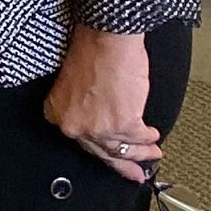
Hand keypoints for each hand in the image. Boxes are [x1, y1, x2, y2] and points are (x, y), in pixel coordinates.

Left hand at [44, 25, 161, 182]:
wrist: (105, 37)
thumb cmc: (88, 50)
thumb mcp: (72, 84)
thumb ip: (81, 109)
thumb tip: (100, 122)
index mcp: (57, 112)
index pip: (79, 140)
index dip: (99, 150)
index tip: (112, 158)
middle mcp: (74, 125)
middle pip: (102, 150)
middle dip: (122, 162)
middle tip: (134, 172)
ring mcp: (98, 127)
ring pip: (123, 148)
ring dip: (140, 152)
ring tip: (152, 151)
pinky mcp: (123, 124)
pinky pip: (139, 137)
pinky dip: (148, 137)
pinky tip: (153, 135)